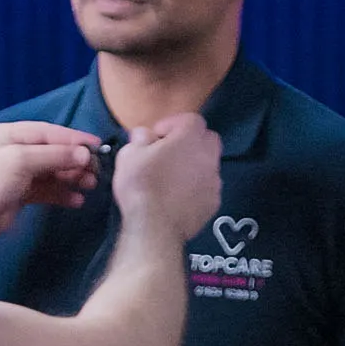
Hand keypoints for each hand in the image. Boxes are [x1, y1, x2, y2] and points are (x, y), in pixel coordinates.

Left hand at [0, 122, 107, 237]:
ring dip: (71, 177)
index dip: (73, 138)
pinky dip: (61, 193)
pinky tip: (76, 200)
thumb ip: (54, 155)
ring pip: (51, 171)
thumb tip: (84, 153)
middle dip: (74, 160)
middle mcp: (13, 150)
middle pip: (51, 151)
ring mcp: (17, 173)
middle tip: (95, 170)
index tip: (96, 145)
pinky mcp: (20, 193)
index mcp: (8, 135)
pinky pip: (46, 189)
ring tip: (90, 184)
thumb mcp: (20, 162)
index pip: (47, 132)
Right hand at [108, 116, 224, 248]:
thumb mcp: (129, 154)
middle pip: (207, 139)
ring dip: (195, 165)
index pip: (190, 119)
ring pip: (209, 164)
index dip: (172, 124)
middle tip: (170, 154)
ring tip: (174, 178)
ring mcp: (215, 180)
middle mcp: (209, 155)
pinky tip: (180, 198)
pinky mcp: (214, 202)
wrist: (155, 226)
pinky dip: (197, 188)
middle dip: (190, 142)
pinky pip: (208, 187)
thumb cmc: (140, 184)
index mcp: (190, 137)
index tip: (156, 137)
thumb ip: (140, 138)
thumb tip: (145, 134)